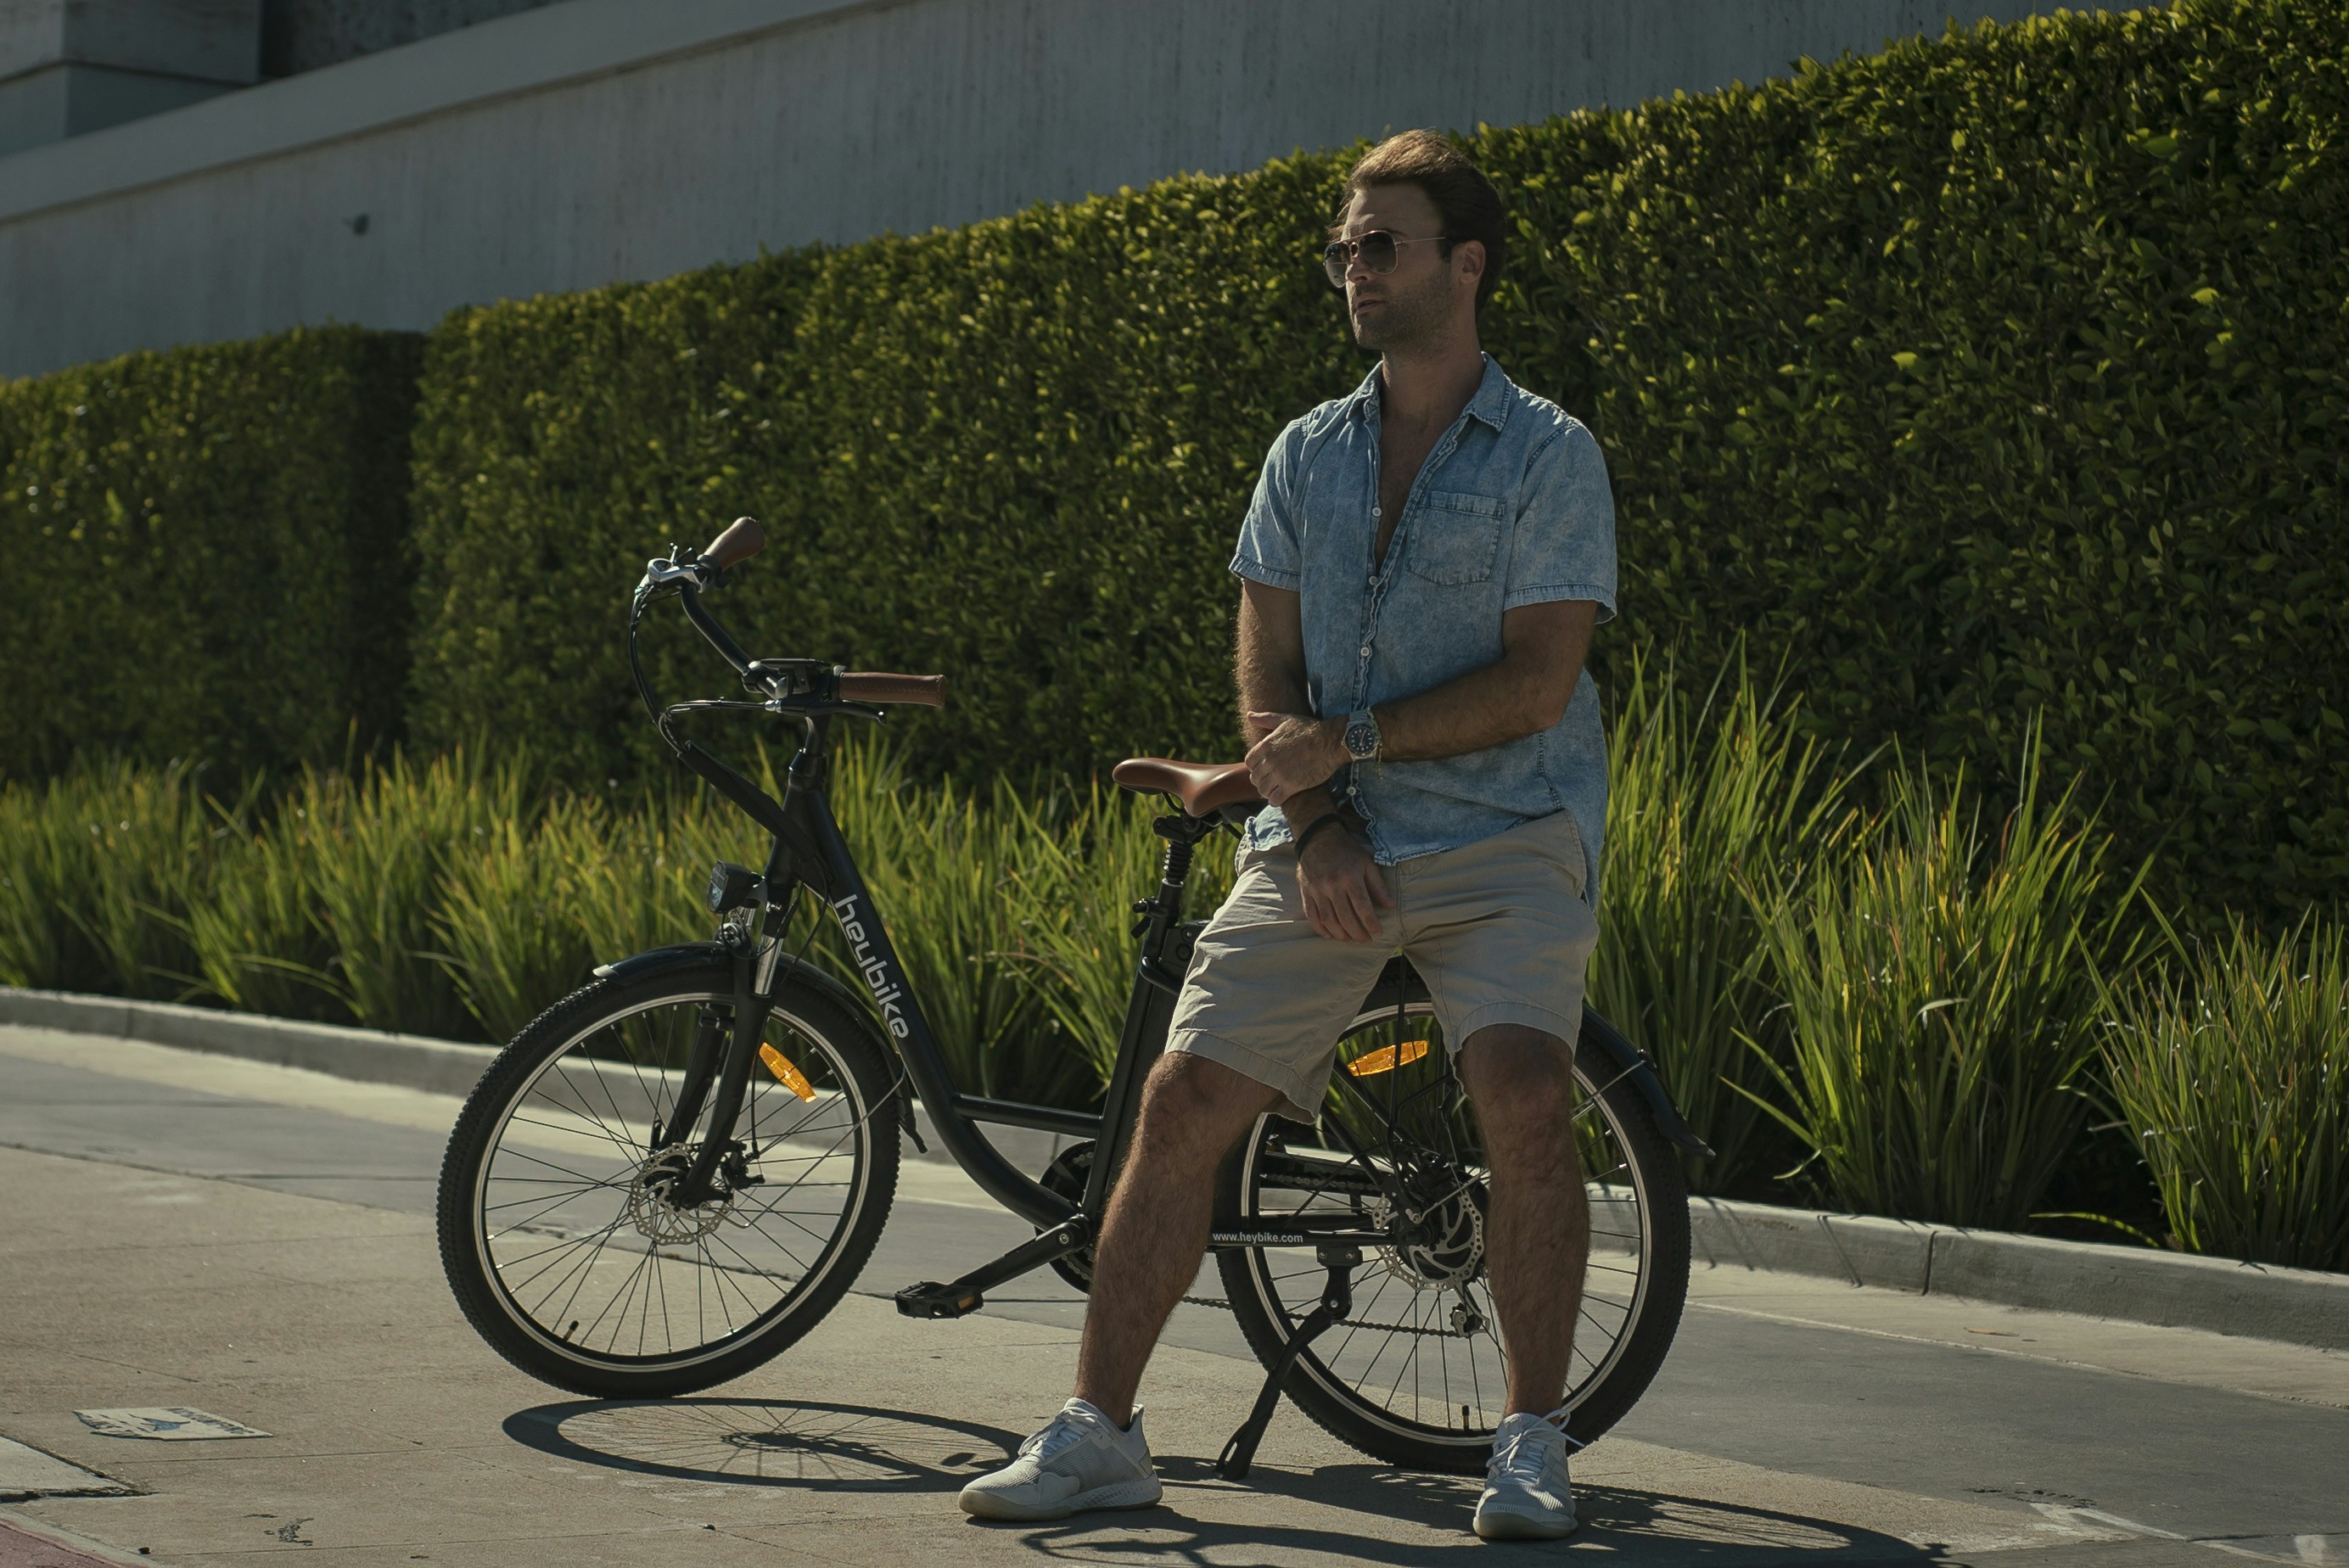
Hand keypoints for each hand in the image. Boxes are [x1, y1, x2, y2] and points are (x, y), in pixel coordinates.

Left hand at [1244, 711, 1345, 807]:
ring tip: (1276, 789)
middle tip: (1272, 780)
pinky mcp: (1292, 786)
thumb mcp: (1286, 719)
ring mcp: (1280, 774)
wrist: (1331, 742)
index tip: (1265, 768)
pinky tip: (1282, 796)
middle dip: (1262, 780)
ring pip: (1263, 790)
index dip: (1256, 766)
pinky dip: (1275, 800)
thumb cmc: (1310, 729)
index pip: (1249, 763)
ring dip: (1268, 791)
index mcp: (1266, 745)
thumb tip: (1249, 715)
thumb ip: (1265, 719)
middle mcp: (1270, 761)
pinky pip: (1275, 799)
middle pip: (1255, 778)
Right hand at [1296, 823, 1393, 942]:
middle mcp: (1333, 886)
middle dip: (1357, 933)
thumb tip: (1390, 906)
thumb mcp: (1367, 863)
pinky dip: (1320, 929)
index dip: (1371, 924)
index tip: (1378, 934)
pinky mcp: (1306, 892)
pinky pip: (1312, 916)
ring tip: (1350, 939)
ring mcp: (1317, 891)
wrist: (1318, 838)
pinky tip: (1330, 935)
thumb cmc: (1346, 851)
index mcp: (1350, 878)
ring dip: (1340, 934)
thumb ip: (1378, 886)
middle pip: (1346, 918)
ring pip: (1329, 920)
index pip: (1363, 908)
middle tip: (1365, 940)